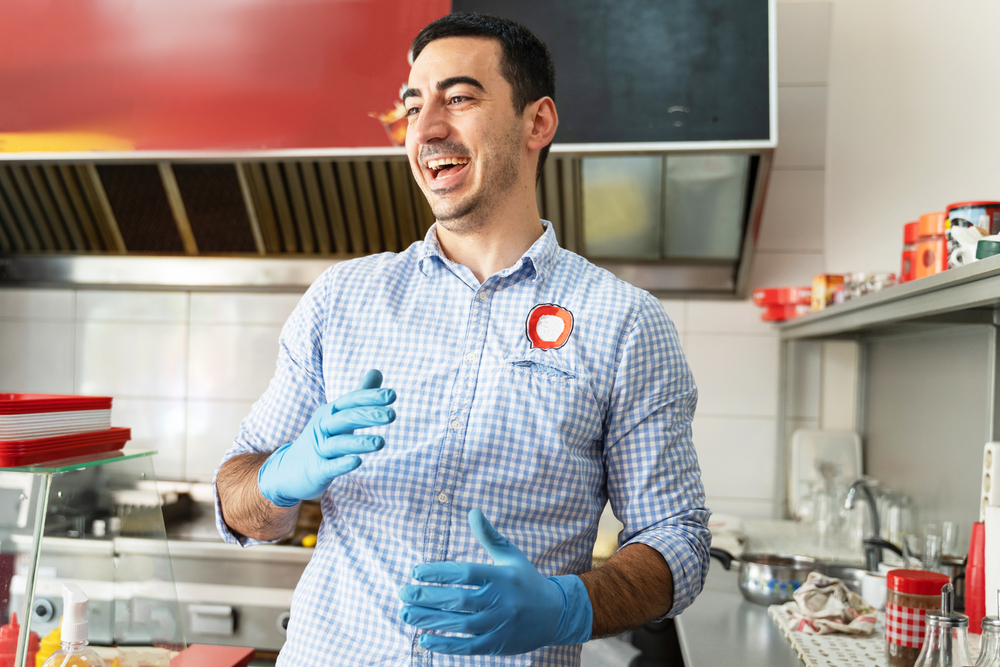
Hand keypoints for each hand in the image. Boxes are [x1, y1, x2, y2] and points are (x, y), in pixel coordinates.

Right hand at [257, 369, 395, 506]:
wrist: (289, 470)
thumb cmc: (321, 438)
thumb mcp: (338, 414)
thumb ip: (360, 395)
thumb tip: (377, 371)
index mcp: (331, 412)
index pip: (351, 401)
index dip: (370, 397)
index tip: (392, 395)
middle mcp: (323, 427)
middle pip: (345, 418)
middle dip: (368, 416)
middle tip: (392, 415)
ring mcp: (319, 449)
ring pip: (339, 444)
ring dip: (360, 442)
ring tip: (381, 442)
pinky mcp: (317, 470)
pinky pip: (330, 467)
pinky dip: (343, 464)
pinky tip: (358, 462)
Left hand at [398, 509, 591, 654]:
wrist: (556, 614)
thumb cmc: (525, 580)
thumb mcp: (510, 555)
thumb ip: (489, 535)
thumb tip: (472, 511)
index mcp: (501, 576)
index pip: (464, 573)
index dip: (438, 572)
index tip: (416, 571)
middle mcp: (500, 601)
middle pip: (457, 599)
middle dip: (426, 597)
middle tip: (402, 594)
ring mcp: (499, 624)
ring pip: (458, 623)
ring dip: (429, 620)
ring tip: (405, 614)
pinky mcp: (497, 645)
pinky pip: (467, 646)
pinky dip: (445, 645)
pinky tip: (424, 639)